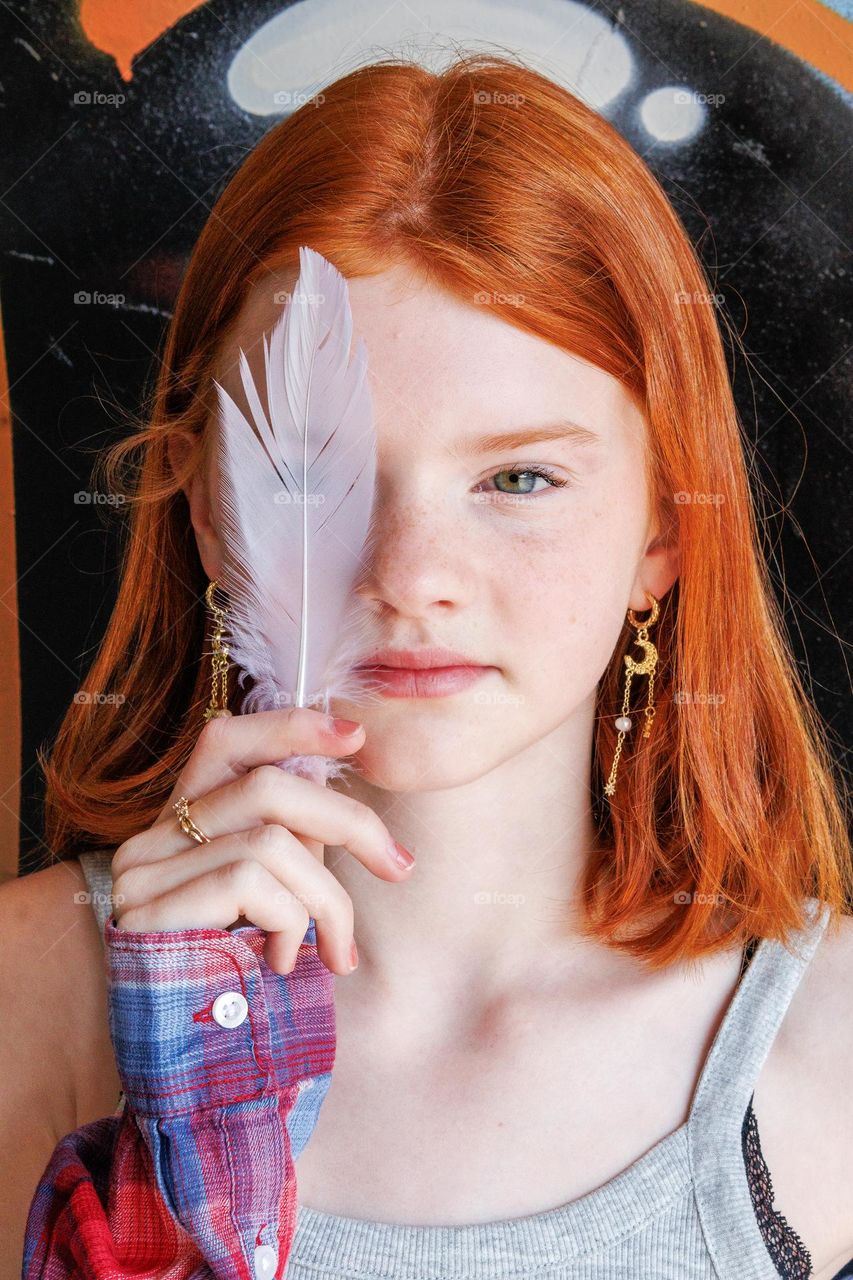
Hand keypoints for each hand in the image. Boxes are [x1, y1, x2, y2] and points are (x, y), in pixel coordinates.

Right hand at [109, 707, 414, 975]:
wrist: (182, 1066)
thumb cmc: (235, 981)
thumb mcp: (267, 900)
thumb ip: (290, 846)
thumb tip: (350, 818)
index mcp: (179, 824)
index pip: (226, 739)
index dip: (291, 726)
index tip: (356, 737)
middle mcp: (151, 839)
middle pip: (266, 785)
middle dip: (350, 822)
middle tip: (400, 866)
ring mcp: (144, 874)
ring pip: (272, 841)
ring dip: (328, 898)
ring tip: (337, 951)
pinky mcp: (150, 912)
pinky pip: (252, 884)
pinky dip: (292, 922)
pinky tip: (287, 964)